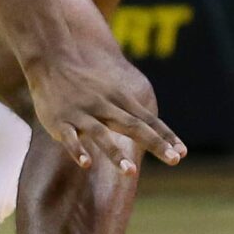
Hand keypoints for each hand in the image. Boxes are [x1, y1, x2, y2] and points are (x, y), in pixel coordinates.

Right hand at [24, 44, 185, 173]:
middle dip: (155, 143)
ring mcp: (82, 114)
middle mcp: (104, 106)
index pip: (148, 120)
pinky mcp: (61, 121)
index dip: (165, 136)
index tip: (182, 153)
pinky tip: (86, 164)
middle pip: (133, 126)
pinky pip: (70, 138)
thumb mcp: (114, 92)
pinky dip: (78, 150)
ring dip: (115, 153)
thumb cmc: (86, 82)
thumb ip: (132, 112)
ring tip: (130, 172)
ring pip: (101, 134)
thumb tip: (156, 131)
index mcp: (119, 100)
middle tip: (173, 160)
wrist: (51, 62)